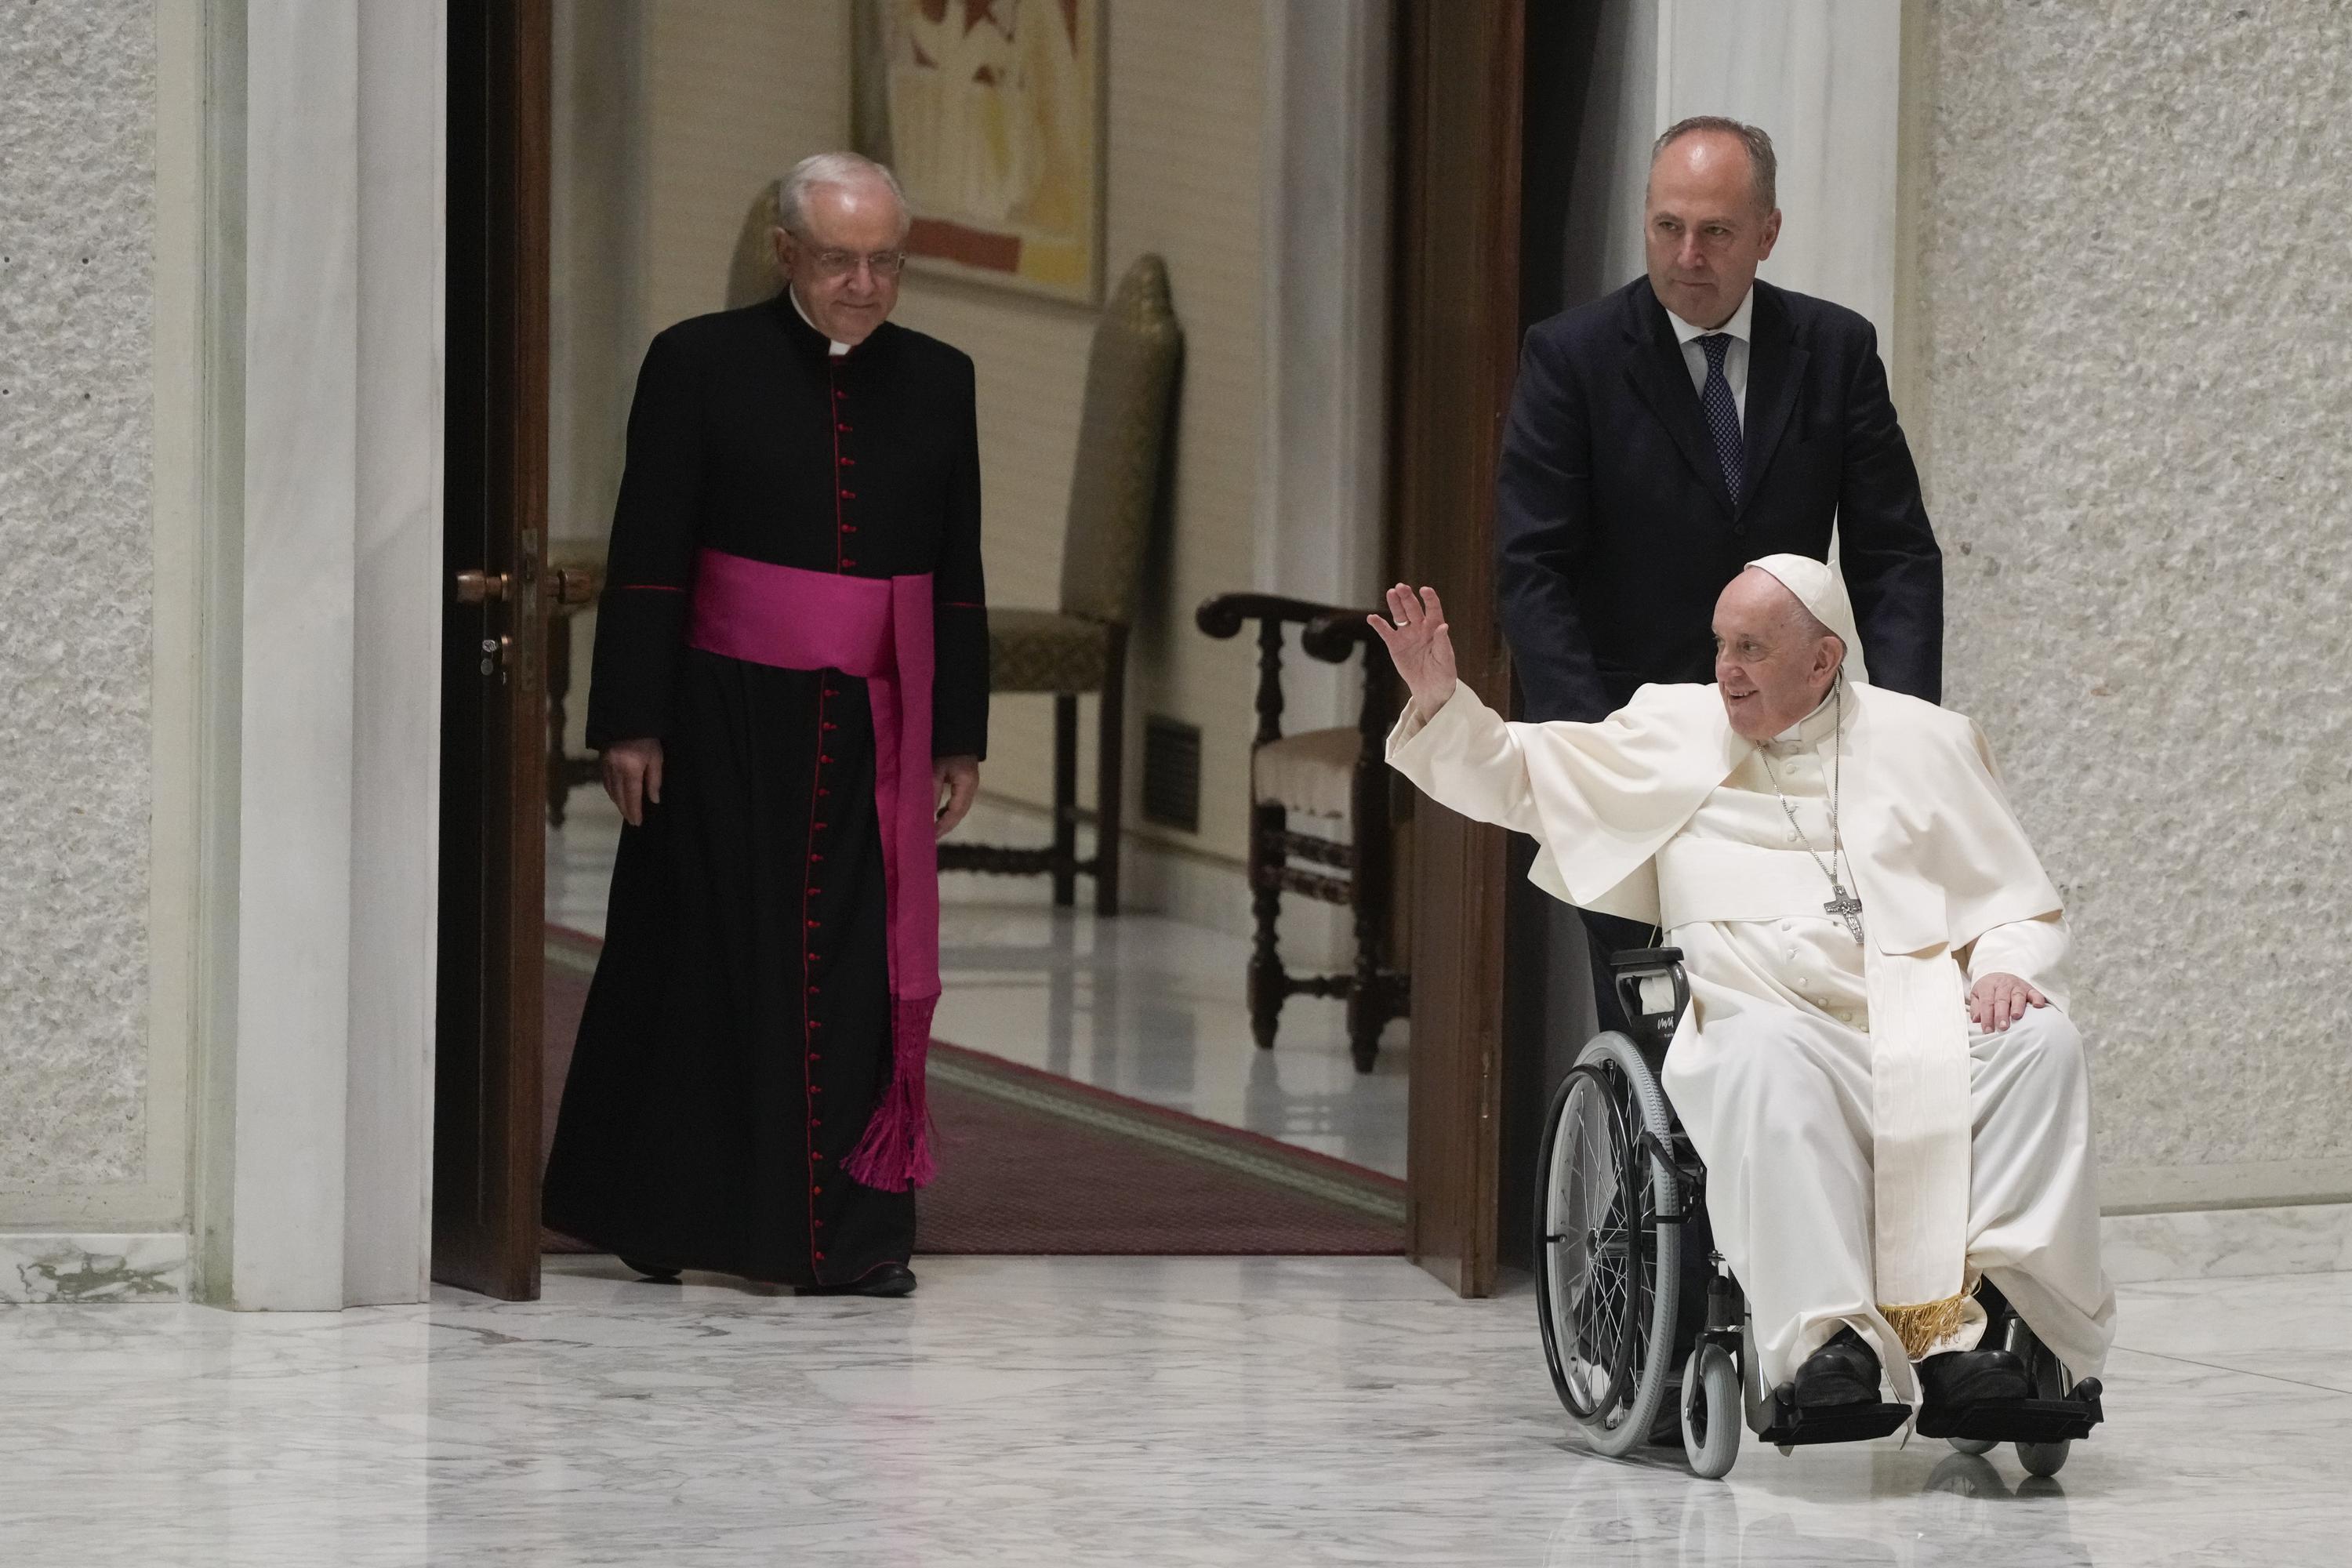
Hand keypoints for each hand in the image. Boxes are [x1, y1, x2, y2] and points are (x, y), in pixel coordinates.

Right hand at [601, 737, 663, 826]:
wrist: (626, 717)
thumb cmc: (647, 738)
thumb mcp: (656, 757)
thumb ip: (654, 779)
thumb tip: (654, 799)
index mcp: (630, 771)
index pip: (632, 797)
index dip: (634, 811)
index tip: (637, 822)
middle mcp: (615, 772)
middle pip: (619, 797)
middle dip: (625, 810)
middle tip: (632, 821)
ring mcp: (606, 767)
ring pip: (610, 790)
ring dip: (618, 802)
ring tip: (625, 811)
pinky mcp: (601, 761)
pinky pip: (605, 782)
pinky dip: (611, 792)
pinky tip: (615, 795)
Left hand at [934, 755, 978, 839]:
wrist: (957, 729)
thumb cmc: (945, 747)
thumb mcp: (936, 768)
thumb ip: (932, 790)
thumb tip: (928, 814)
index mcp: (967, 785)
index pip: (956, 812)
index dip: (943, 825)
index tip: (931, 836)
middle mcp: (971, 788)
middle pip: (960, 813)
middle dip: (946, 826)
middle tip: (931, 838)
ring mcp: (970, 785)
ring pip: (959, 809)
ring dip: (947, 820)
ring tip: (933, 830)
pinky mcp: (965, 782)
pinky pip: (958, 802)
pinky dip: (948, 811)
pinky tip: (938, 815)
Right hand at [1368, 584, 1458, 719]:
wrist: (1430, 689)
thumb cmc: (1443, 674)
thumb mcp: (1446, 660)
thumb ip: (1443, 643)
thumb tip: (1443, 626)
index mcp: (1435, 629)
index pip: (1433, 610)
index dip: (1430, 599)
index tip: (1425, 590)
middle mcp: (1420, 628)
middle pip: (1413, 609)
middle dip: (1407, 598)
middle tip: (1401, 587)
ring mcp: (1407, 635)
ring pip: (1399, 616)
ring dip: (1395, 604)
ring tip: (1390, 593)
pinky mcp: (1395, 645)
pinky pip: (1386, 632)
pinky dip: (1378, 625)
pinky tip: (1372, 617)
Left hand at [1968, 971, 2046, 1031]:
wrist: (1999, 976)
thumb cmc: (1987, 990)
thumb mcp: (1977, 995)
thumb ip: (1976, 1008)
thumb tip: (1976, 1020)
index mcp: (1988, 986)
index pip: (1987, 1002)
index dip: (1987, 1017)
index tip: (1988, 1031)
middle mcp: (2003, 985)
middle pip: (2002, 1000)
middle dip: (2001, 1014)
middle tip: (2002, 1027)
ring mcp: (2017, 986)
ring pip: (2017, 996)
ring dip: (2017, 1007)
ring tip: (2016, 1017)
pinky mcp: (2029, 988)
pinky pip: (2035, 993)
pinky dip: (2037, 999)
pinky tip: (2038, 1006)